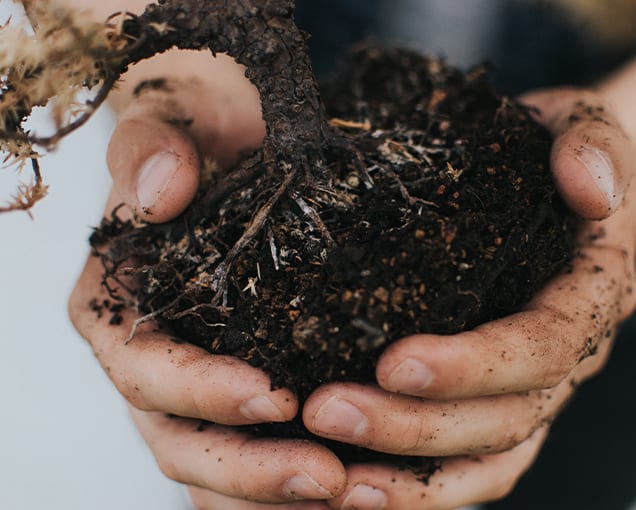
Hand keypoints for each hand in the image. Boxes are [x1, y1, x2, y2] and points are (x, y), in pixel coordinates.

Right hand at [68, 70, 345, 506]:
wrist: (231, 139)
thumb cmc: (196, 133)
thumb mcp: (170, 121)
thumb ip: (152, 149)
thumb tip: (161, 195)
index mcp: (118, 309)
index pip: (146, 371)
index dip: (201, 392)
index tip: (273, 394)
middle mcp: (152, 362)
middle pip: (183, 441)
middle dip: (249, 469)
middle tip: (325, 476)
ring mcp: (198, 387)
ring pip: (220, 470)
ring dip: (275, 495)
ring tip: (348, 493)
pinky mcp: (248, 391)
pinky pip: (260, 457)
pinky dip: (291, 488)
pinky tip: (353, 488)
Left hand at [298, 88, 635, 508]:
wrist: (561, 182)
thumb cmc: (556, 151)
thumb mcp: (581, 125)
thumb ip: (592, 145)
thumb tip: (589, 187)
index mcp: (591, 295)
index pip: (541, 346)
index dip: (473, 365)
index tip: (393, 361)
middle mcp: (570, 357)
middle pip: (505, 418)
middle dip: (416, 426)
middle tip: (326, 412)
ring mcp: (536, 388)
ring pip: (487, 460)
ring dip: (411, 477)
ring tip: (332, 482)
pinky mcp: (500, 400)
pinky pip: (470, 465)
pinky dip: (419, 488)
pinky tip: (354, 489)